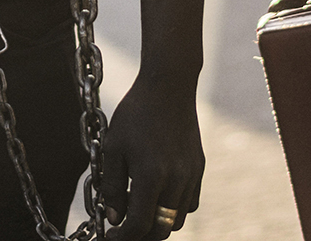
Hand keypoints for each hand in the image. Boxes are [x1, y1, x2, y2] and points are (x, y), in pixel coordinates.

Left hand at [98, 75, 203, 237]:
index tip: (110, 236)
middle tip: (123, 230)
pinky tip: (157, 193)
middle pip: (161, 229)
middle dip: (141, 235)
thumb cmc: (135, 113)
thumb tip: (114, 219)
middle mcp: (176, 180)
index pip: (139, 225)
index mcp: (152, 175)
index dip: (123, 237)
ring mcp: (192, 175)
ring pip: (176, 219)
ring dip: (157, 222)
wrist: (168, 85)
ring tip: (138, 208)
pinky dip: (173, 208)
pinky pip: (188, 203)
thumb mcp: (114, 148)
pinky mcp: (199, 168)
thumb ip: (113, 187)